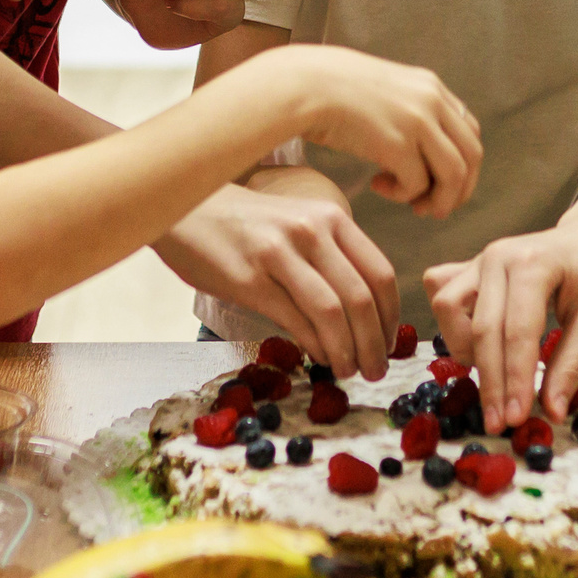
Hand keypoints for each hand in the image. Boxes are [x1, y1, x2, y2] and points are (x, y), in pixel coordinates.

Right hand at [153, 179, 399, 379]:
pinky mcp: (249, 280)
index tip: (390, 343)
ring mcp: (279, 254)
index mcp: (330, 217)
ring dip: (348, 351)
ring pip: (332, 312)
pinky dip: (316, 346)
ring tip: (348, 371)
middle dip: (375, 343)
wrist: (185, 207)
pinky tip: (319, 357)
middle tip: (375, 370)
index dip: (392, 317)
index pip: (380, 273)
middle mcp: (310, 231)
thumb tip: (363, 317)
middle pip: (361, 298)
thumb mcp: (297, 225)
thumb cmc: (245, 223)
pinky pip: (296, 321)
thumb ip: (329, 259)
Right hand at [251, 46, 480, 219]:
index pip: (469, 130)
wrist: (303, 85)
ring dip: (439, 200)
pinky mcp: (398, 144)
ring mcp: (418, 122)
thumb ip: (408, 109)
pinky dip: (404, 195)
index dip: (462, 163)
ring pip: (454, 175)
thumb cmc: (330, 90)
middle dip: (459, 189)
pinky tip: (378, 186)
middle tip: (434, 206)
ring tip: (415, 208)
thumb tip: (421, 146)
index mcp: (430, 86)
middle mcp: (432, 101)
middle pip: (471, 155)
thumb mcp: (383, 88)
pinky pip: (418, 184)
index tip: (441, 182)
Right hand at [423, 158, 577, 430]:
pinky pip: (443, 293)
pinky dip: (452, 323)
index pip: (517, 333)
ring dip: (464, 348)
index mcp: (533, 264)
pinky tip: (477, 342)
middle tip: (500, 421)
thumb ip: (570, 364)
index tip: (515, 419)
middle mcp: (497, 257)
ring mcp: (479, 259)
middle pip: (480, 329)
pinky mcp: (470, 265)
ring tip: (493, 372)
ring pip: (447, 308)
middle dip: (489, 381)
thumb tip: (550, 412)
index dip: (514, 380)